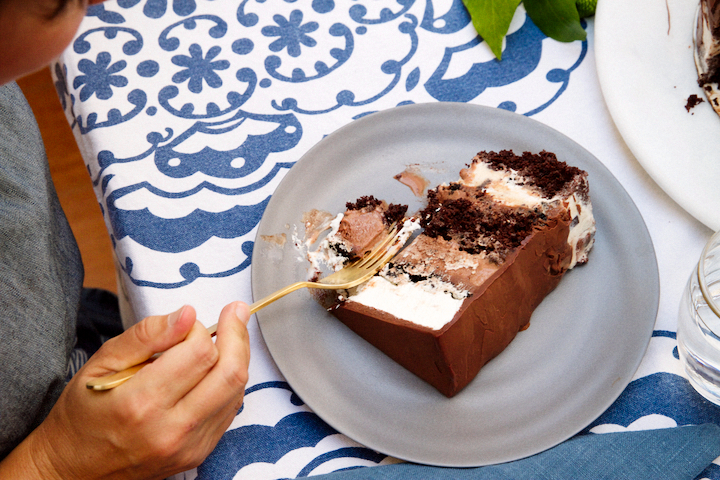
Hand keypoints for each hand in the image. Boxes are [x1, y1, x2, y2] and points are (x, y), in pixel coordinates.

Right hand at [0, 301, 250, 479]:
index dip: (201, 329)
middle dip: (236, 335)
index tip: (190, 322)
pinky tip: (218, 369)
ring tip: (230, 336)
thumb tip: (188, 314)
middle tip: (234, 312)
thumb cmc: (85, 410)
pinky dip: (229, 384)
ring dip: (238, 358)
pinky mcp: (198, 454)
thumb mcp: (103, 362)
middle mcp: (170, 429)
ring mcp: (188, 446)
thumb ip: (146, 335)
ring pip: (236, 391)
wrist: (76, 468)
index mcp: (141, 402)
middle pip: (229, 373)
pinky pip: (229, 411)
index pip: (199, 353)